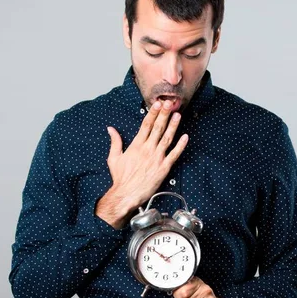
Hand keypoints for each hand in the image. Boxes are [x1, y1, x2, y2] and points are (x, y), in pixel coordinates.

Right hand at [96, 100, 187, 228]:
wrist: (126, 194)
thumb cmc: (120, 178)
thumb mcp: (114, 158)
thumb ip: (115, 142)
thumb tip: (110, 129)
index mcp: (136, 146)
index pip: (146, 125)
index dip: (153, 113)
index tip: (158, 104)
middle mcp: (147, 149)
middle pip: (158, 128)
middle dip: (165, 114)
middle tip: (170, 103)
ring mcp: (157, 158)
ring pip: (167, 138)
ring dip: (173, 126)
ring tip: (178, 115)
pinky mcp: (164, 168)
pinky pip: (174, 155)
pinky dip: (181, 145)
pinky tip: (185, 137)